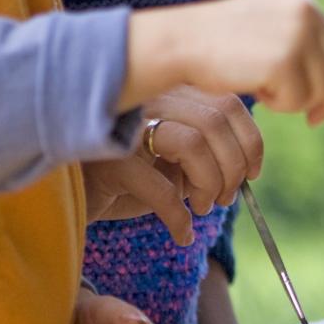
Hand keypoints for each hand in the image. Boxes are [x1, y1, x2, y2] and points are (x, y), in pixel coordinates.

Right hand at [87, 85, 265, 240]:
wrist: (70, 195)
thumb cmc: (130, 175)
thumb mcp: (173, 156)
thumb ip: (208, 147)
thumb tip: (246, 167)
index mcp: (169, 90)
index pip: (228, 102)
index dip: (250, 141)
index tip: (252, 173)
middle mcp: (148, 98)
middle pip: (216, 121)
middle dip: (233, 167)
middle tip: (224, 197)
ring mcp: (125, 126)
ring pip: (194, 144)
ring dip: (210, 184)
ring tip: (203, 207)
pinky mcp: (110, 162)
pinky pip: (163, 188)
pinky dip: (181, 217)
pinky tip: (183, 234)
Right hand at [120, 0, 323, 125]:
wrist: (180, 43)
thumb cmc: (218, 42)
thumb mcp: (266, 28)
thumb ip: (300, 42)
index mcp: (302, 1)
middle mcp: (305, 13)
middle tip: (312, 119)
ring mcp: (297, 36)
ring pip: (320, 89)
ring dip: (294, 101)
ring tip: (263, 89)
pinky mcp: (284, 62)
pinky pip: (297, 101)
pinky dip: (278, 105)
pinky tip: (255, 90)